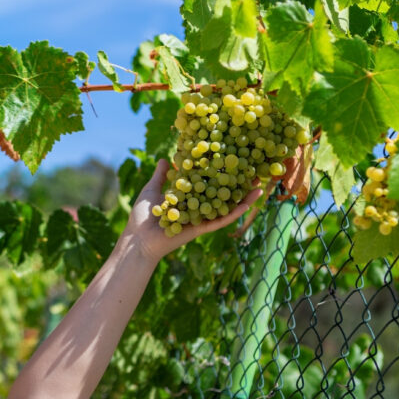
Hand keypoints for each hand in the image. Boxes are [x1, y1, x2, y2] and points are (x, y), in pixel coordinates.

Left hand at [122, 159, 264, 261]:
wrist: (137, 239)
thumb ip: (161, 177)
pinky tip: (250, 201)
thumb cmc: (141, 217)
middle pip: (222, 195)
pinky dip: (236, 211)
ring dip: (245, 198)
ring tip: (262, 185)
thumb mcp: (152, 191)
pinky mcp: (202, 228)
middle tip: (255, 171)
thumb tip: (164, 159)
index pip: (208, 184)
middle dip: (239, 184)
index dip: (220, 173)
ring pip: (227, 208)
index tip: (233, 159)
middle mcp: (197, 209)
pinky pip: (222, 219)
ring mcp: (201, 219)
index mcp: (188, 199)